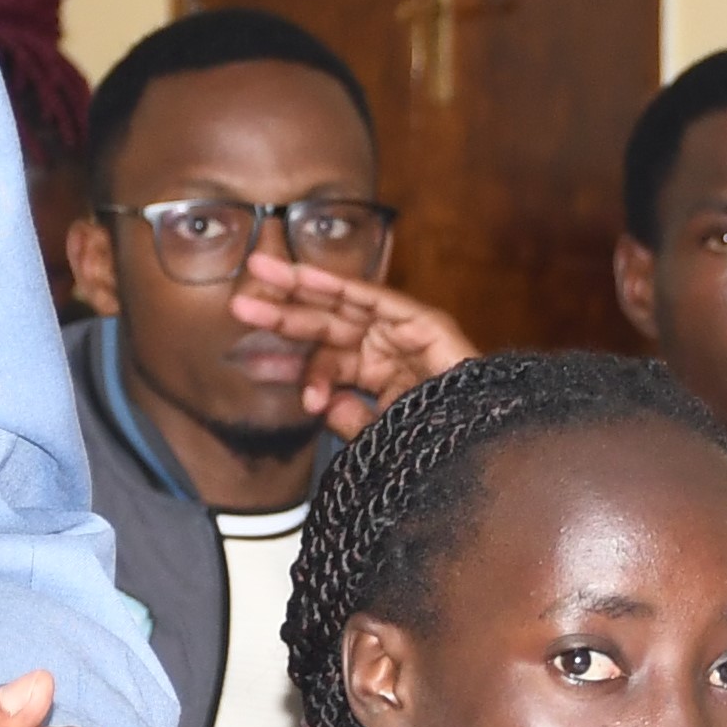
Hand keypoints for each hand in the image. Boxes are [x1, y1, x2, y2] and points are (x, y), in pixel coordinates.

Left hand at [232, 252, 477, 438]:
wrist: (488, 452)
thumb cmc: (439, 450)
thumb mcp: (379, 438)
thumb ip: (349, 420)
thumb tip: (321, 406)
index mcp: (376, 377)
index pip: (322, 362)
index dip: (286, 363)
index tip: (248, 362)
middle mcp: (387, 351)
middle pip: (324, 328)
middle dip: (281, 314)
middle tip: (239, 304)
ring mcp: (405, 335)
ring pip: (341, 307)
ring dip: (299, 289)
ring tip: (260, 275)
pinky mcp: (424, 324)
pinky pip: (374, 299)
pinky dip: (340, 285)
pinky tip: (305, 276)